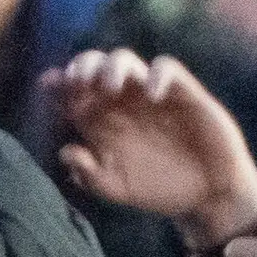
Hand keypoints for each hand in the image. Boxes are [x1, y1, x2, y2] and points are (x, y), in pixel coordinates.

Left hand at [54, 50, 256, 246]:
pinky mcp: (184, 94)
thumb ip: (90, 174)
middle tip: (77, 80)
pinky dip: (157, 75)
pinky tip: (152, 96)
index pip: (71, 93)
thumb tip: (65, 151)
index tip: (48, 84)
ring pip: (126, 61)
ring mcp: (151, 96)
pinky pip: (167, 68)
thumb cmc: (159, 189)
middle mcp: (121, 104)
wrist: (208, 195)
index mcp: (99, 122)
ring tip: (109, 86)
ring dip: (113, 66)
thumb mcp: (118, 188)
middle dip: (83, 66)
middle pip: (94, 67)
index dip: (57, 84)